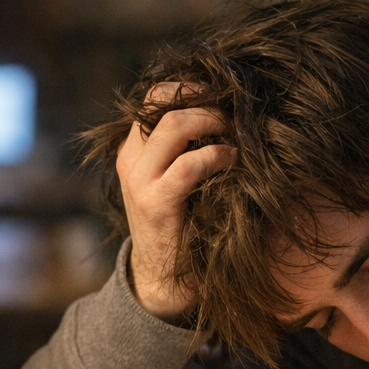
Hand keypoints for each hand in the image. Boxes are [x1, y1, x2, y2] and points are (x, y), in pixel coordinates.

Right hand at [114, 84, 236, 322]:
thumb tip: (229, 113)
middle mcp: (131, 159)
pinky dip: (218, 156)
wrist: (162, 282)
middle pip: (162, 101)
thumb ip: (187, 151)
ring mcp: (140, 180)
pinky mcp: (156, 203)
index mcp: (133, 150)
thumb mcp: (176, 182)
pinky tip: (234, 161)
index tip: (223, 94)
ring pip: (174, 124)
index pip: (155, 97)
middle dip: (206, 99)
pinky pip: (190, 165)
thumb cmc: (182, 228)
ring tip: (237, 133)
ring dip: (214, 121)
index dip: (191, 86)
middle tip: (235, 112)